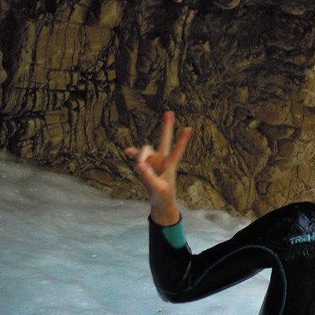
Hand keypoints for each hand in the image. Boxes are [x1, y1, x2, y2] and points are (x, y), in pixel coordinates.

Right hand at [124, 111, 191, 226]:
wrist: (160, 202)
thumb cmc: (163, 196)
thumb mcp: (158, 189)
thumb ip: (149, 177)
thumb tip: (140, 164)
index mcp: (170, 165)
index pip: (176, 151)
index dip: (182, 140)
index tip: (188, 128)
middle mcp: (162, 159)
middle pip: (164, 140)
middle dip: (166, 127)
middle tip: (169, 112)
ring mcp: (154, 160)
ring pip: (144, 151)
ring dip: (140, 156)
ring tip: (140, 168)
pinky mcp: (145, 164)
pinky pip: (137, 155)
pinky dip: (133, 153)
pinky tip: (126, 151)